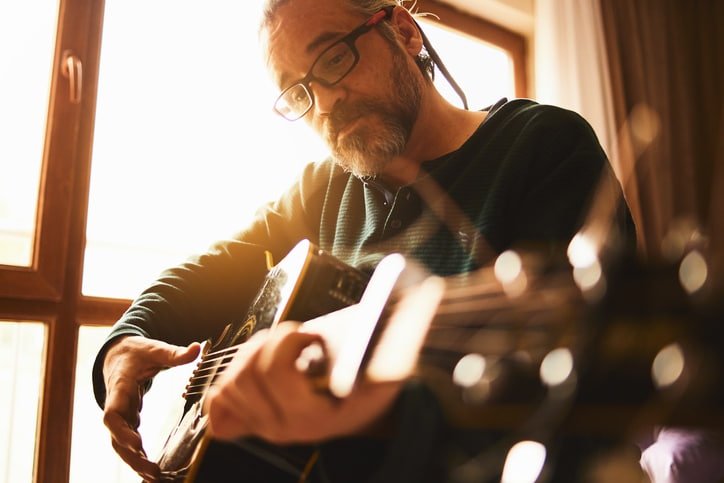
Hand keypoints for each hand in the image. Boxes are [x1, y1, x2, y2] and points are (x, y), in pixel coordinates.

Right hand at [102, 335, 200, 480]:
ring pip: (120, 443)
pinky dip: (138, 456)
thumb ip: (174, 353)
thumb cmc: (136, 352)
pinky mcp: (128, 419)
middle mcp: (116, 404)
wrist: (118, 354)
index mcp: (120, 387)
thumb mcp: (154, 349)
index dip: (121, 431)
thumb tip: (198, 348)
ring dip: (134, 461)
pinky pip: (129, 442)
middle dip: (130, 455)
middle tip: (150, 470)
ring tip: (154, 476)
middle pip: (115, 436)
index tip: (136, 443)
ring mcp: (121, 414)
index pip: (112, 413)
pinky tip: (152, 470)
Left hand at [203, 322, 400, 443]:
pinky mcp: (251, 421)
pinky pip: (217, 407)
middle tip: (295, 337)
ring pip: (229, 382)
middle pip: (246, 375)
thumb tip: (383, 364)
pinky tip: (252, 369)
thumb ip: (385, 367)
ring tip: (278, 348)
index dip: (289, 341)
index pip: (274, 372)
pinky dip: (225, 383)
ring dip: (250, 353)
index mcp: (310, 417)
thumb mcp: (384, 376)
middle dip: (268, 342)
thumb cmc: (369, 388)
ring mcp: (263, 427)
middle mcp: (282, 427)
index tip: (313, 335)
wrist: (360, 413)